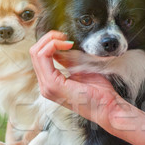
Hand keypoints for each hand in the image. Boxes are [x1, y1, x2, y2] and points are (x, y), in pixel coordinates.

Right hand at [30, 31, 144, 144]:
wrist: (109, 108)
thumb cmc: (100, 93)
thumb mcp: (81, 71)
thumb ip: (68, 61)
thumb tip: (61, 47)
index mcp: (50, 84)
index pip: (39, 57)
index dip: (50, 42)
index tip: (66, 39)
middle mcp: (45, 86)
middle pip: (35, 53)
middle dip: (49, 38)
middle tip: (64, 36)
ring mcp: (47, 87)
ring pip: (36, 53)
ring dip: (51, 41)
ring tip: (66, 40)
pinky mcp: (53, 85)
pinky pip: (43, 57)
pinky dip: (53, 46)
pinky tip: (67, 45)